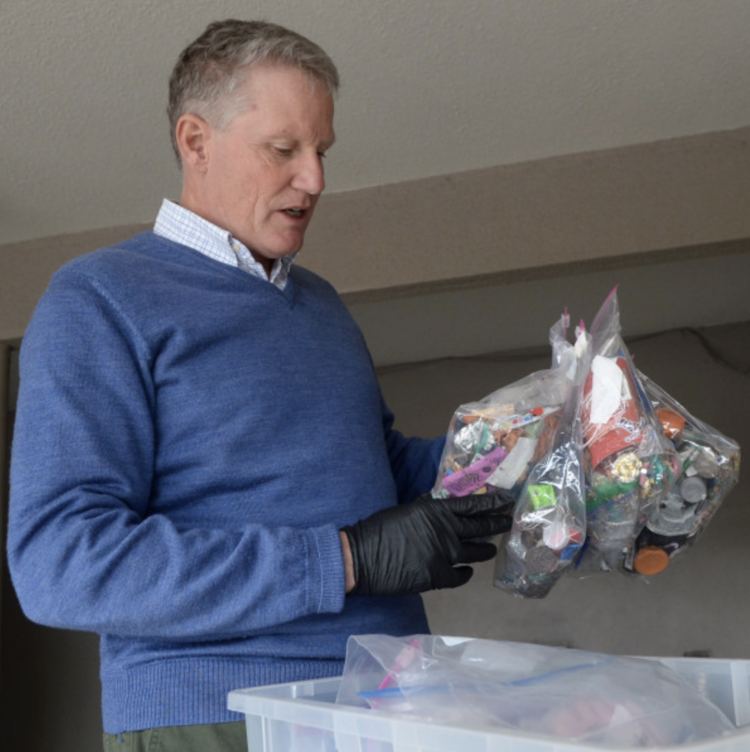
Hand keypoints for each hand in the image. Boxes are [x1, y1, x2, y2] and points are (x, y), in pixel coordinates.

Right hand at [341, 492, 513, 595]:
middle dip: (497, 524)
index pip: (473, 505)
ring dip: (485, 549)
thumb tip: (438, 501)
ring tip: (491, 548)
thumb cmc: (379, 529)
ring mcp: (445, 554)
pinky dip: (466, 573)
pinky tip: (467, 571)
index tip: (506, 502)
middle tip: (508, 522)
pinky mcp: (439, 576)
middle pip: (481, 527)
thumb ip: (427, 507)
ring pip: (476, 552)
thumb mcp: (406, 510)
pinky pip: (461, 575)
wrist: (362, 557)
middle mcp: (446, 530)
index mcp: (436, 510)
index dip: (493, 503)